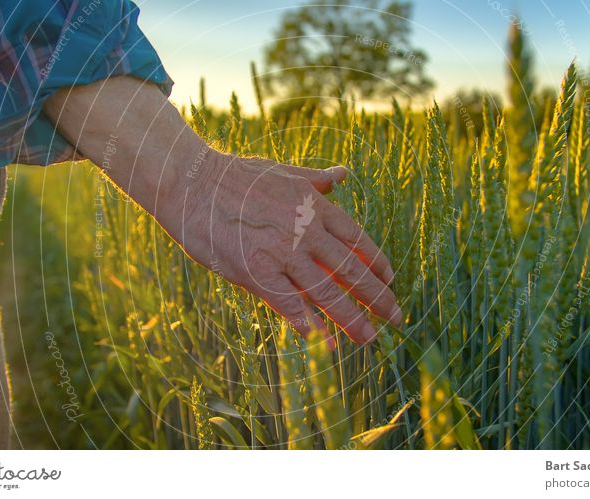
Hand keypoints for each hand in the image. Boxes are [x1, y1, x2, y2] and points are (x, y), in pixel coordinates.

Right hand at [158, 152, 401, 344]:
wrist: (192, 181)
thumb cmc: (236, 176)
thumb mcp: (283, 171)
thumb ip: (316, 179)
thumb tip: (342, 174)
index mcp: (315, 206)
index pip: (357, 238)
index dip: (376, 262)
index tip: (390, 280)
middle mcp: (306, 230)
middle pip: (350, 269)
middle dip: (376, 297)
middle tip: (396, 317)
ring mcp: (282, 252)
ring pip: (325, 291)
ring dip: (349, 318)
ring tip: (367, 339)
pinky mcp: (255, 270)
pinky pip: (287, 303)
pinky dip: (305, 323)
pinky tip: (318, 339)